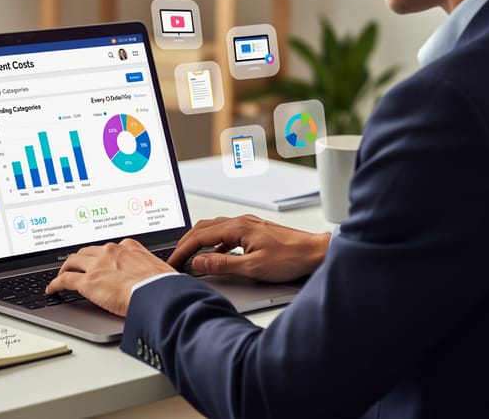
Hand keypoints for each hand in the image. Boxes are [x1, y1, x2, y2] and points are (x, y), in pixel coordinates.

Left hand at [45, 238, 175, 316]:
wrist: (158, 294)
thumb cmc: (164, 286)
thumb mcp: (160, 270)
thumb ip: (150, 271)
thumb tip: (157, 280)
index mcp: (129, 247)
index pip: (108, 248)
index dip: (100, 255)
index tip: (98, 260)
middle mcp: (111, 251)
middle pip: (87, 252)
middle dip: (79, 259)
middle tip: (74, 266)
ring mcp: (98, 265)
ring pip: (73, 261)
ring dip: (65, 268)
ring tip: (61, 275)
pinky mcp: (88, 282)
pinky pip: (65, 280)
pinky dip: (56, 284)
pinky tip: (52, 289)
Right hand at [167, 215, 329, 282]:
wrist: (316, 253)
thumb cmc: (291, 258)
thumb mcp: (253, 267)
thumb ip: (222, 265)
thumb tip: (199, 263)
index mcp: (237, 227)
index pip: (200, 236)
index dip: (182, 250)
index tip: (172, 261)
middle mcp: (241, 222)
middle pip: (203, 229)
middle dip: (186, 243)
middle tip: (175, 258)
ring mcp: (248, 225)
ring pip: (214, 229)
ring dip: (199, 241)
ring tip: (189, 256)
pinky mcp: (255, 231)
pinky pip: (226, 234)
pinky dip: (214, 243)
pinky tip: (215, 254)